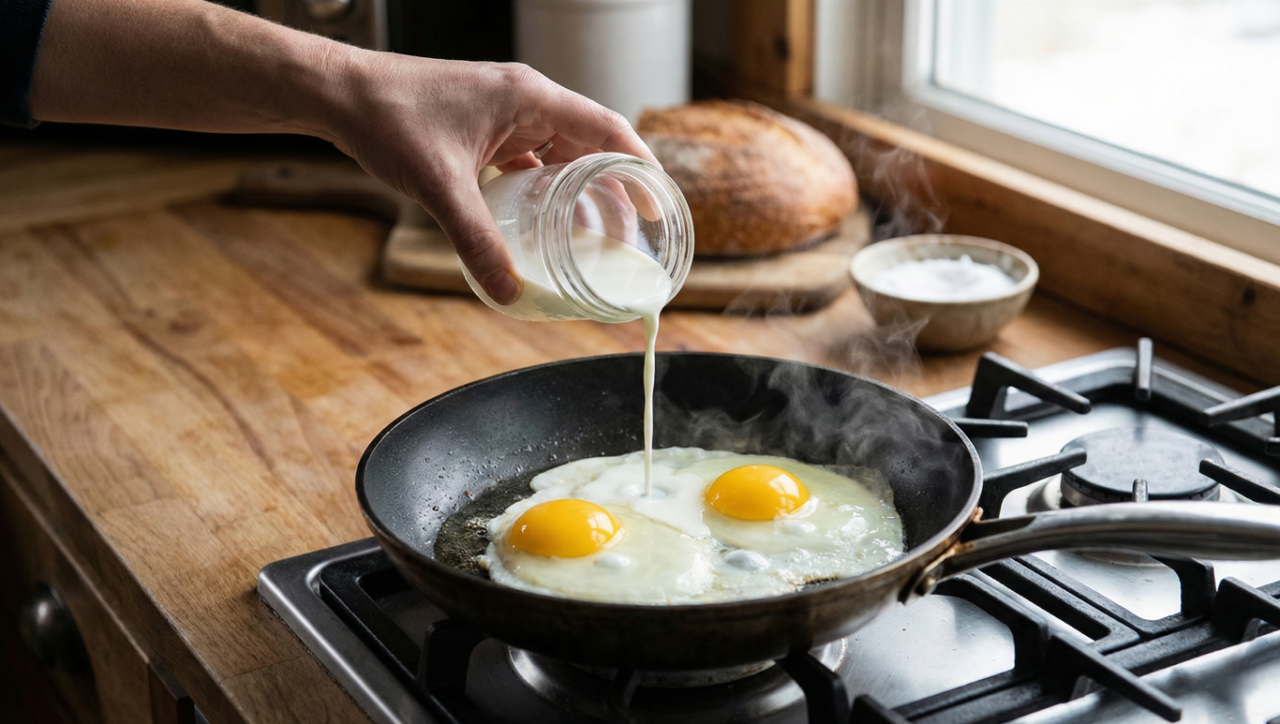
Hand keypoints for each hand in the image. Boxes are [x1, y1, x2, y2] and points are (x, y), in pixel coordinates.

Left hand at [322, 55, 658, 304]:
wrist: (339, 94)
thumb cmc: (389, 118)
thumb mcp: (440, 186)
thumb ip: (477, 241)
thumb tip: (509, 293)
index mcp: (530, 98)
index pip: (607, 128)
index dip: (639, 166)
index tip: (658, 204)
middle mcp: (524, 100)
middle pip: (590, 143)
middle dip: (613, 188)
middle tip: (630, 234)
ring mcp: (503, 112)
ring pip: (560, 153)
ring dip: (578, 190)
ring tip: (594, 234)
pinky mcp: (483, 127)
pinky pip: (529, 159)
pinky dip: (543, 188)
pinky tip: (542, 221)